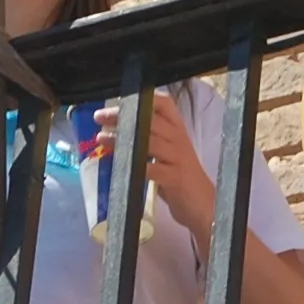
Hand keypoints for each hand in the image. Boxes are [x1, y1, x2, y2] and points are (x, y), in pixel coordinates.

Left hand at [94, 99, 216, 242]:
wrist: (203, 204)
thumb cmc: (180, 175)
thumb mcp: (167, 152)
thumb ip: (149, 138)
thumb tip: (116, 128)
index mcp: (178, 130)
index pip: (165, 105)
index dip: (143, 100)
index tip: (120, 102)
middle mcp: (179, 139)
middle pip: (151, 120)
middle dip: (124, 117)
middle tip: (100, 117)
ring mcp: (178, 159)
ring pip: (149, 142)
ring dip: (123, 139)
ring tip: (102, 138)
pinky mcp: (175, 179)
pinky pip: (154, 169)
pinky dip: (136, 166)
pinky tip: (120, 165)